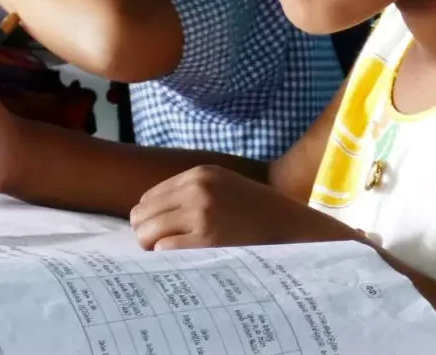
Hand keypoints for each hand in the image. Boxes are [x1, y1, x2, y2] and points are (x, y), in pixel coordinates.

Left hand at [128, 166, 363, 250]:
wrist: (294, 229)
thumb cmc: (258, 214)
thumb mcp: (225, 188)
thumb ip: (190, 194)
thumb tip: (145, 216)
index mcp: (201, 174)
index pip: (149, 197)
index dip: (152, 218)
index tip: (164, 233)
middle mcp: (197, 191)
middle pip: (141, 215)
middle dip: (147, 234)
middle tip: (164, 249)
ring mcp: (201, 215)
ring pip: (147, 233)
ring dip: (155, 248)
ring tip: (175, 256)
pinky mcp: (205, 241)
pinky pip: (163, 251)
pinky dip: (168, 260)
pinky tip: (187, 262)